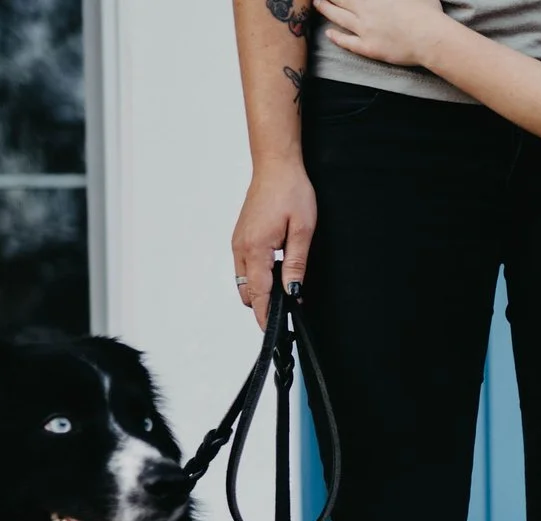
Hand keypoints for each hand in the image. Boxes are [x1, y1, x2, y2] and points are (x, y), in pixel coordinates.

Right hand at [231, 157, 316, 329]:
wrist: (276, 166)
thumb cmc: (291, 192)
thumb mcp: (303, 230)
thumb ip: (295, 265)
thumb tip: (293, 293)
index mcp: (256, 248)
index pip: (259, 294)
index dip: (265, 316)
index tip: (272, 333)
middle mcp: (241, 248)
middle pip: (248, 293)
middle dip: (264, 305)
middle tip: (287, 312)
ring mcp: (238, 242)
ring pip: (244, 282)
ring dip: (260, 291)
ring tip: (283, 292)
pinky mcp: (240, 237)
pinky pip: (244, 268)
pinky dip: (257, 277)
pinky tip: (275, 271)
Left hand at [314, 0, 446, 67]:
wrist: (429, 37)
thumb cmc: (426, 11)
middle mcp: (365, 9)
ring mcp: (365, 29)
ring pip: (338, 17)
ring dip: (325, 8)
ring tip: (318, 3)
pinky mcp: (370, 48)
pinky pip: (348, 42)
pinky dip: (337, 37)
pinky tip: (329, 33)